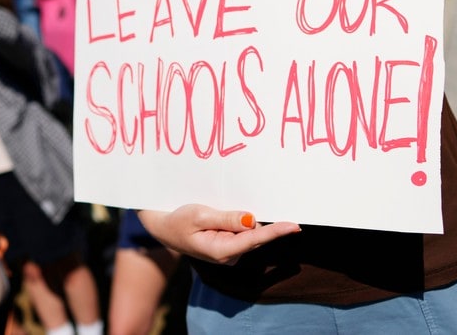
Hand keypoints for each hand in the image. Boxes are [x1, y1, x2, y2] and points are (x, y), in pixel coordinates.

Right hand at [137, 204, 299, 265]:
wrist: (163, 229)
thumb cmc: (178, 220)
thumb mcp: (199, 215)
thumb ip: (226, 218)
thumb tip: (252, 220)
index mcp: (221, 250)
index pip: (254, 238)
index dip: (276, 231)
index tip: (294, 226)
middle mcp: (230, 255)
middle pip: (255, 236)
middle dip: (262, 220)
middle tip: (256, 202)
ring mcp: (230, 252)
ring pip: (250, 233)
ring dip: (248, 220)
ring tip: (224, 208)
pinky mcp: (230, 247)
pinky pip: (244, 233)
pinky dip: (242, 222)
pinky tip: (227, 213)